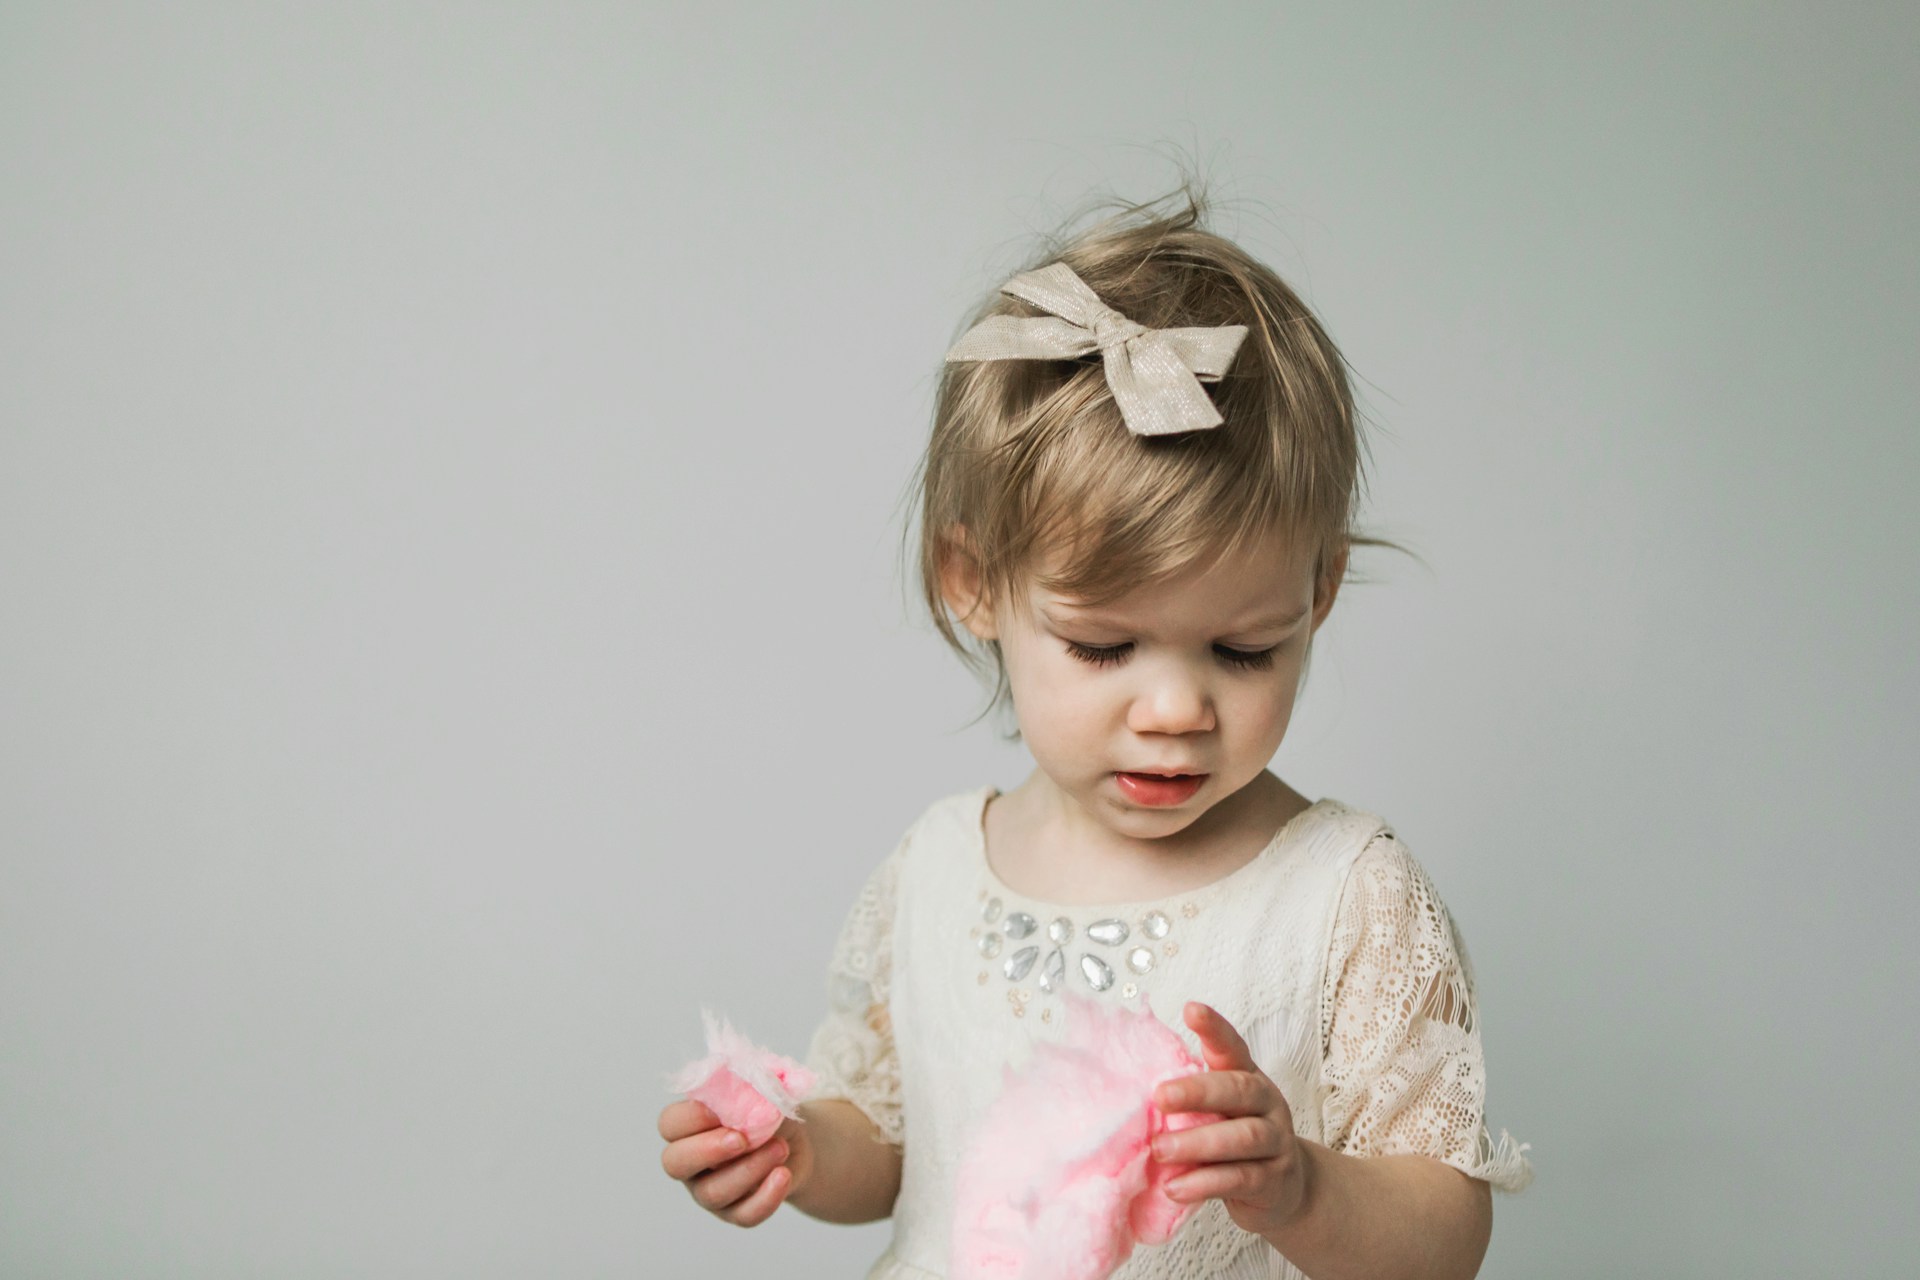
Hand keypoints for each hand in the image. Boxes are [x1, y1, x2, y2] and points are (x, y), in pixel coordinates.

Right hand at [657, 1099, 806, 1226]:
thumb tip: (750, 1092)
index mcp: (688, 1126)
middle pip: (675, 1163)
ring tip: (780, 1148)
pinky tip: (783, 1176)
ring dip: (749, 1170)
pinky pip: (743, 1215)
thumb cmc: (767, 1113)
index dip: (691, 1117)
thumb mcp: (762, 1094)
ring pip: (713, 1192)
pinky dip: (766, 1197)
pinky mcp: (734, 1212)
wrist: (794, 1143)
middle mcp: (691, 1162)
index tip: (721, 1111)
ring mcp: (708, 1190)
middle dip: (708, 1150)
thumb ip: (751, 1091)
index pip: (670, 1123)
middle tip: (741, 1139)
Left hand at [1150, 1002, 1311, 1238]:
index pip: (1233, 1048)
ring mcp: (1276, 1142)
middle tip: (1159, 1097)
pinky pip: (1241, 1179)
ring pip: (1243, 1137)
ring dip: (1197, 1143)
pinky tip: (1175, 1186)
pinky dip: (1205, 1183)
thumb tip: (1130, 1094)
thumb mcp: (1217, 1112)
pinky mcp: (1274, 1181)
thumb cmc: (1233, 1141)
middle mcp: (1267, 1103)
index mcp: (1247, 1077)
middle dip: (1198, 1091)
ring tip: (1159, 1150)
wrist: (1282, 1190)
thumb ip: (1189, 1100)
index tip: (1191, 1010)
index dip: (1215, 1029)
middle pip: (1239, 1089)